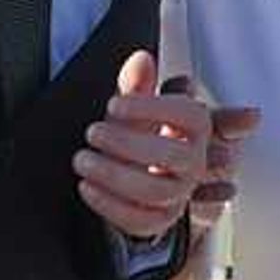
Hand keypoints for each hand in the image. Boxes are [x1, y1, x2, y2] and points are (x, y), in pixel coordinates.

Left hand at [78, 53, 247, 242]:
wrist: (140, 173)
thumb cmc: (142, 132)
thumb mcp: (139, 105)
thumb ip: (139, 84)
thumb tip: (141, 59)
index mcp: (197, 126)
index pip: (187, 114)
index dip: (149, 108)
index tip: (114, 103)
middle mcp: (195, 161)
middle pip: (172, 155)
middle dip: (127, 143)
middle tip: (93, 132)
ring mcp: (180, 194)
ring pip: (154, 191)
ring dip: (113, 175)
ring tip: (82, 159)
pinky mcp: (160, 220)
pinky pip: (140, 221)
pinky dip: (109, 205)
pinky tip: (86, 186)